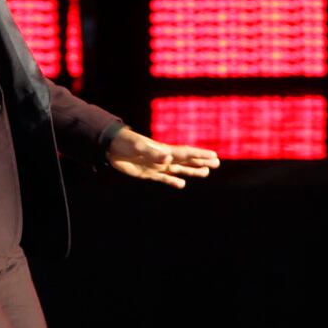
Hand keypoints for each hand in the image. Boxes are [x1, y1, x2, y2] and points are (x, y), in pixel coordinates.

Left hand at [105, 127, 219, 187]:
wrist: (110, 147)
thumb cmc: (124, 143)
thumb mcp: (138, 147)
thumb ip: (153, 153)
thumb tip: (169, 157)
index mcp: (163, 150)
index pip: (186, 153)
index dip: (200, 154)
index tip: (214, 155)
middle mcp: (163, 157)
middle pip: (186, 160)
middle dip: (201, 162)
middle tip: (217, 163)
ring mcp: (156, 165)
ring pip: (178, 169)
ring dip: (192, 171)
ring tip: (205, 173)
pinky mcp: (148, 173)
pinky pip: (164, 178)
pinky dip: (173, 181)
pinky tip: (182, 184)